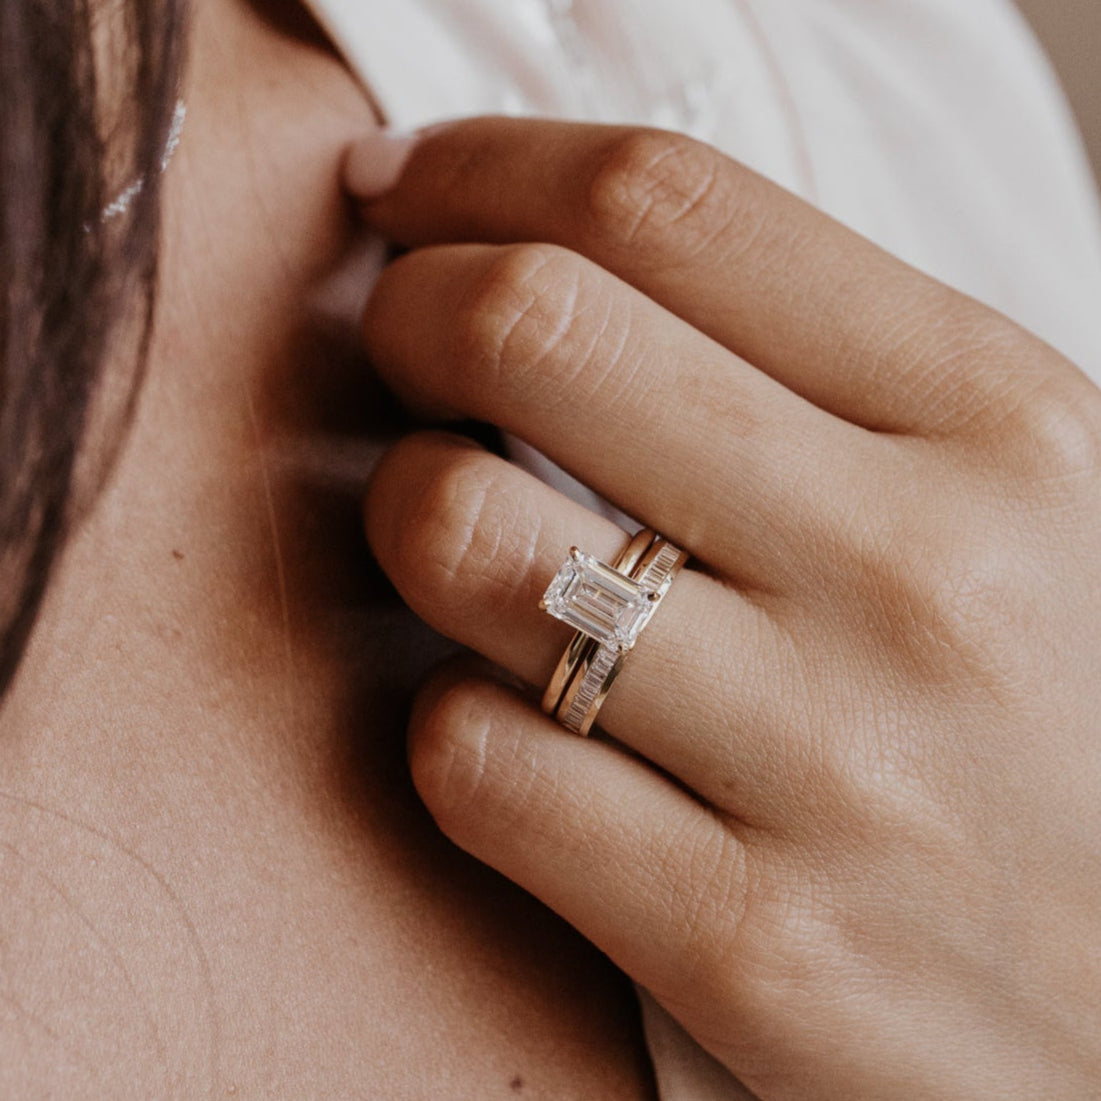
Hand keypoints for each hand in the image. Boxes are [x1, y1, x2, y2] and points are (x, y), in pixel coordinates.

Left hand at [350, 118, 1100, 1098]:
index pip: (666, 206)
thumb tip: (586, 265)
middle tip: (399, 337)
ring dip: (410, 511)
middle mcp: (916, 574)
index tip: (409, 189)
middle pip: (533, 331)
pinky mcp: (750, 944)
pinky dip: (450, 720)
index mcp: (996, 422)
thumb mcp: (1030, 497)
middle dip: (407, 309)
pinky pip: (479, 769)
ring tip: (454, 528)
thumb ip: (831, 371)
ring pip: (465, 541)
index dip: (487, 169)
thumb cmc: (1076, 718)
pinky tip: (512, 719)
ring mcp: (828, 769)